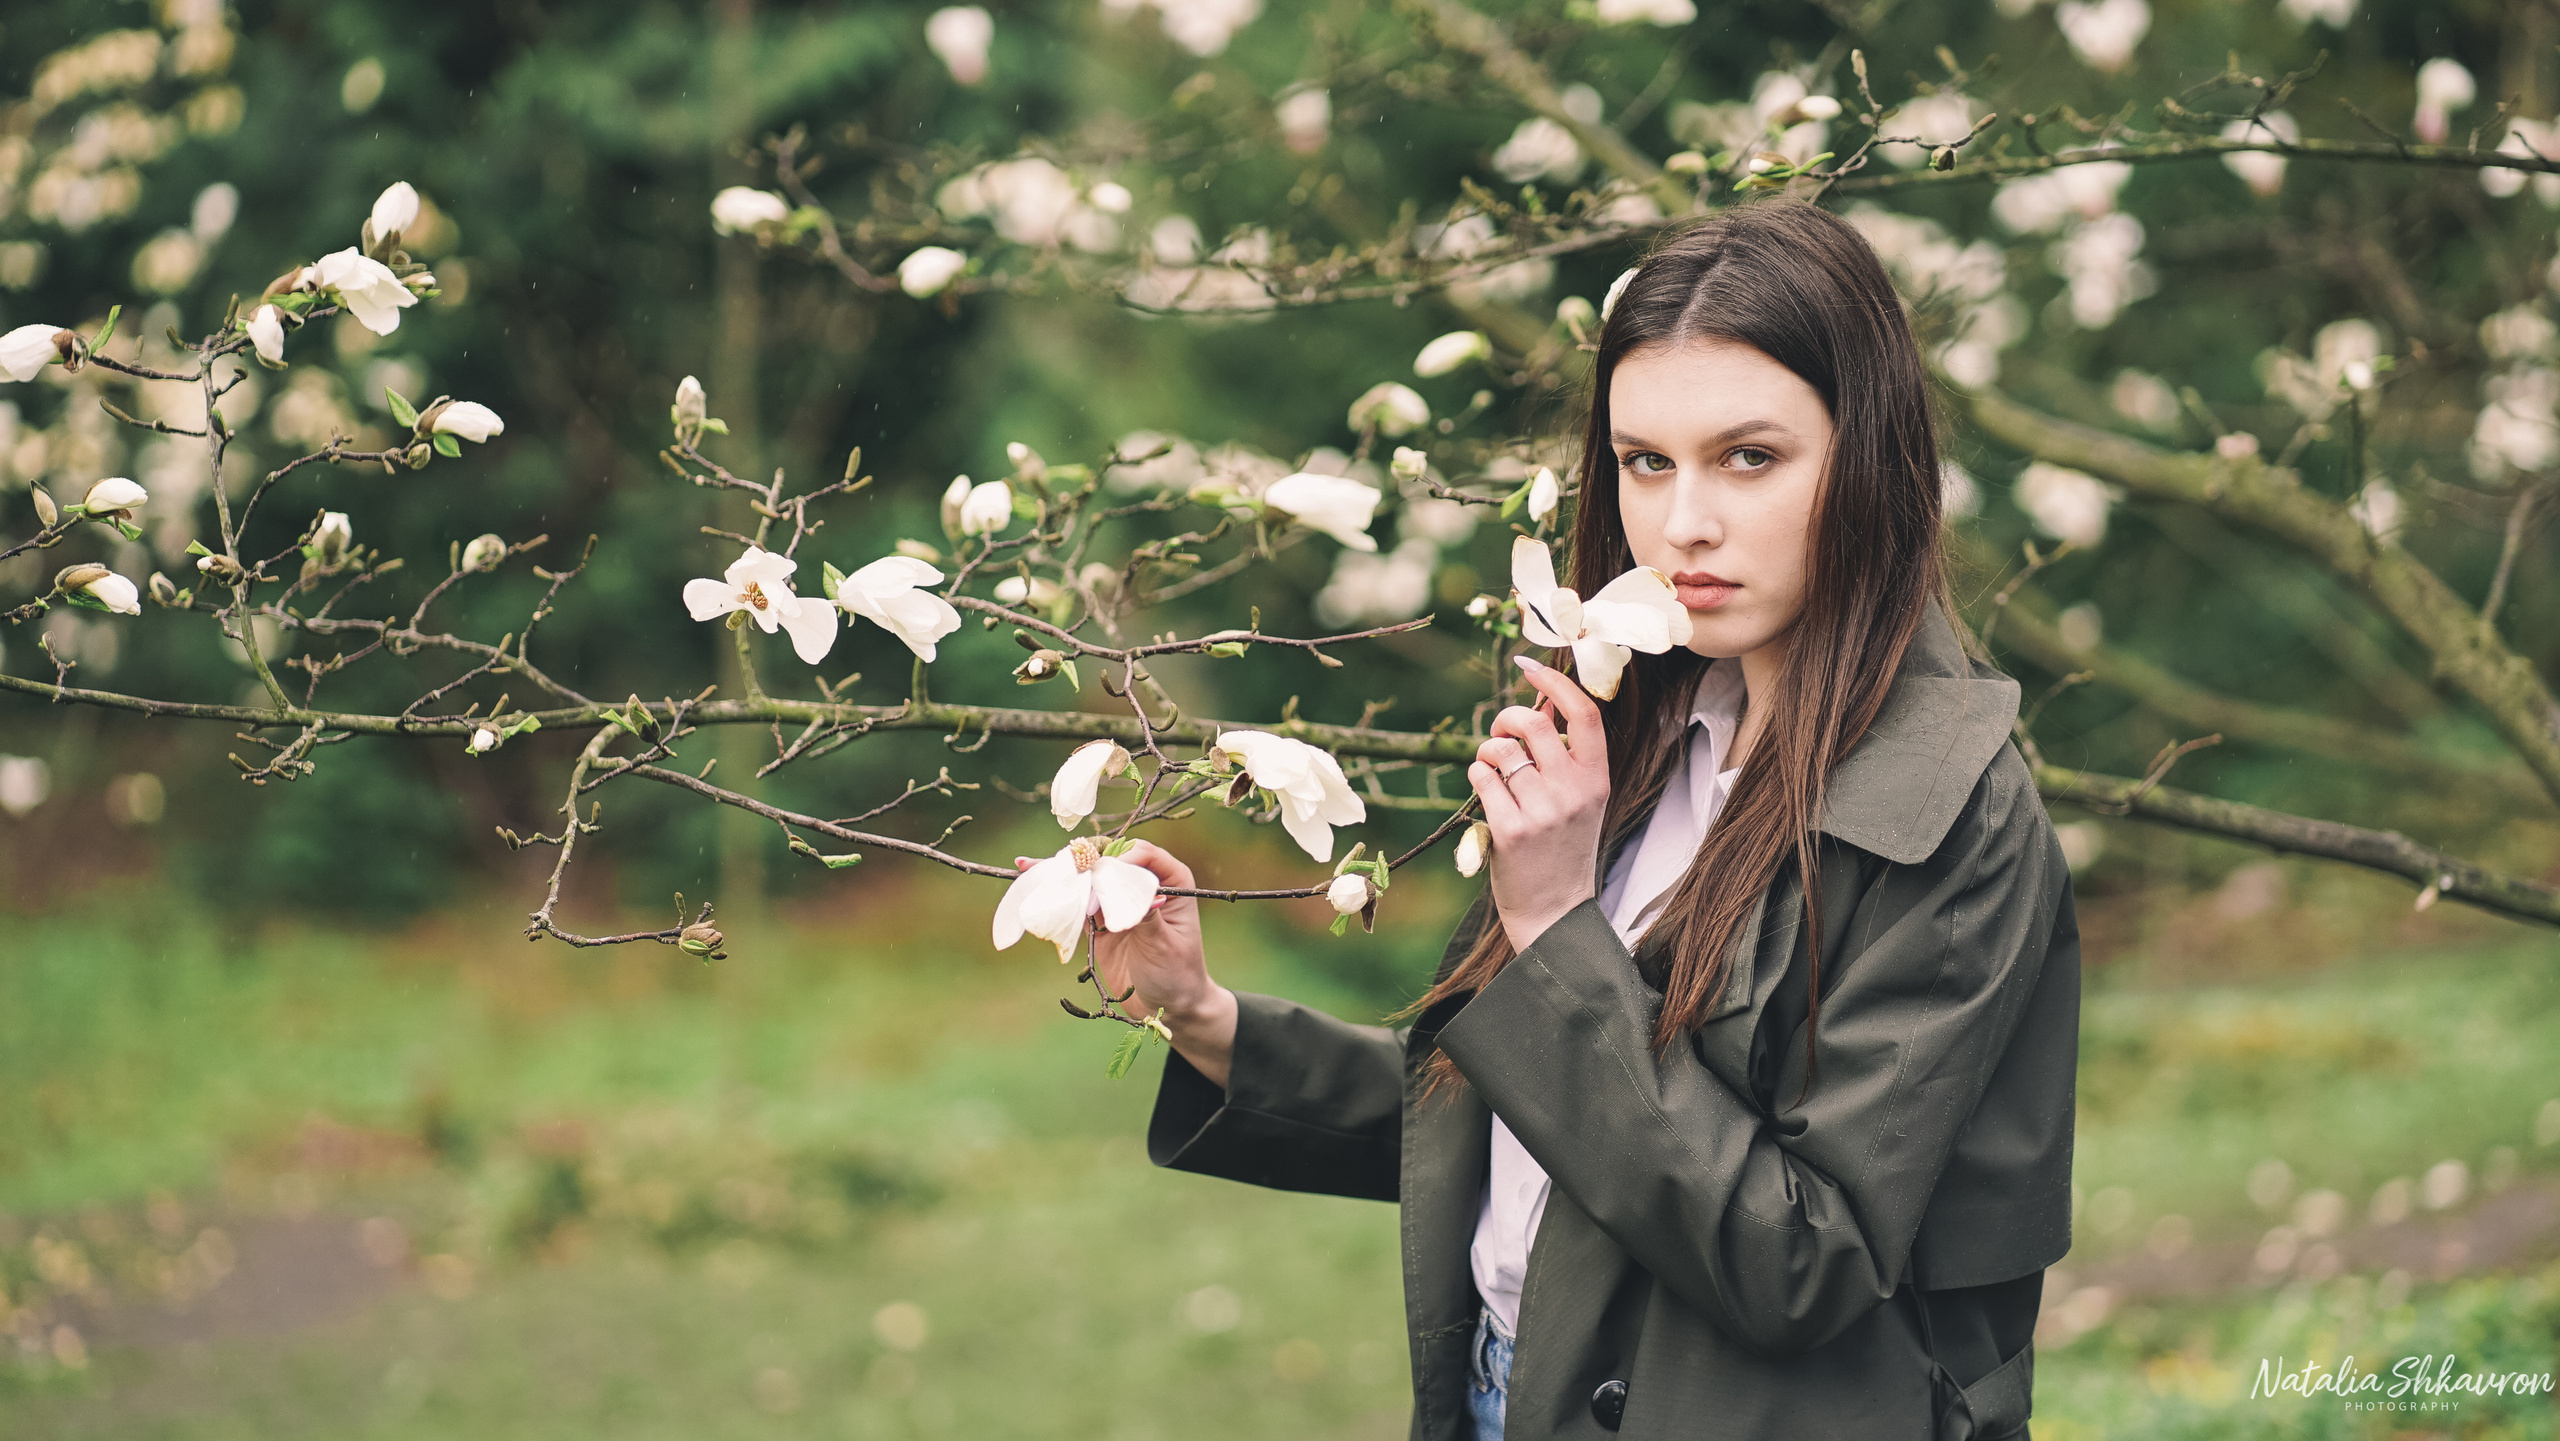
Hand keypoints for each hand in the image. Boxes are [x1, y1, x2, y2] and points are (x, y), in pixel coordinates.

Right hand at [1022, 840, 1237, 1086]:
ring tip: (1028, 866)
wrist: (1168, 1006)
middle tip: (1055, 865)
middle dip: (1081, 861)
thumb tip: (1120, 889)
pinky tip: (1034, 885)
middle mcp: (1145, 883)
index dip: (1119, 860)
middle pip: (1109, 860)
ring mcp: (1119, 900)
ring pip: (1089, 879)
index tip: (1102, 877)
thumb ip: (1141, 915)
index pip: (1142, 854)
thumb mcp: (1162, 944)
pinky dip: (1058, 897)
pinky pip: (1078, 903)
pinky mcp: (1100, 921)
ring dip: (1061, 875)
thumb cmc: (1177, 973)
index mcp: (1172, 880)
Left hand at [1468, 655, 1610, 950]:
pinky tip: (1486, 795)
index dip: (1555, 682)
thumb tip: (1541, 704)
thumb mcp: (1579, 801)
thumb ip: (1565, 757)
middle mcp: (1574, 791)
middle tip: (1501, 733)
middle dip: (1508, 717)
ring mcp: (1543, 811)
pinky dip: (1477, 778)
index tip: (1528, 666)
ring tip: (1491, 769)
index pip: (1585, 713)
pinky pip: (1482, 778)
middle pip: (1534, 722)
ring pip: (1501, 750)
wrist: (1555, 912)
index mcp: (1597, 779)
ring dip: (1487, 751)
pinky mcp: (1511, 830)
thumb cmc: (1563, 850)